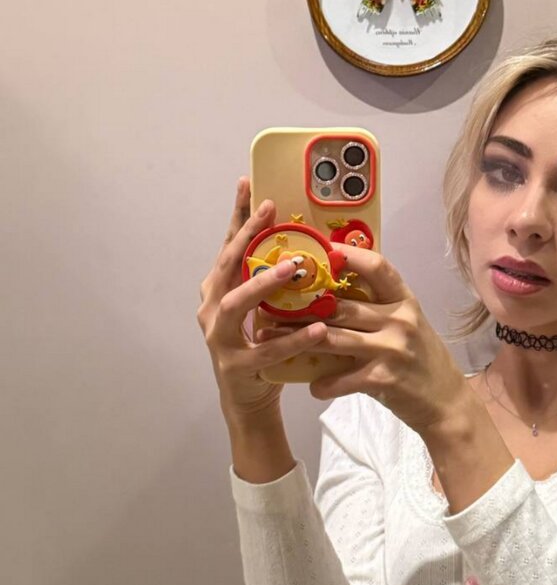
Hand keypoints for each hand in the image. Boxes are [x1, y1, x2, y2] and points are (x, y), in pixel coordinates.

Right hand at [197, 177, 329, 424]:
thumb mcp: (263, 309)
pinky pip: (266, 350)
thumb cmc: (259, 348)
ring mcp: (219, 338)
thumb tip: (303, 244)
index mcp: (218, 291)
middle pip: (227, 265)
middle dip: (246, 236)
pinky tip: (317, 329)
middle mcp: (211, 309)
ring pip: (237, 303)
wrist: (248, 401)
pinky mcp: (236, 366)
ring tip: (293, 268)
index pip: (227, 246)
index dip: (237, 215)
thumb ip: (272, 281)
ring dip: (264, 283)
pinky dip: (293, 338)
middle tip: (270, 213)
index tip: (248, 183)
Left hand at [289, 243, 468, 434]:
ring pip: (334, 338)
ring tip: (271, 339)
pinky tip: (312, 385)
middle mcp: (400, 320)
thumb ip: (380, 307)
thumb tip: (335, 290)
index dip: (347, 255)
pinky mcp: (383, 379)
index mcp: (405, 301)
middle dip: (303, 306)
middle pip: (342, 305)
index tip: (320, 249)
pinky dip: (323, 383)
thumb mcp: (409, 324)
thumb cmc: (422, 360)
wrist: (446, 402)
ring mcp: (392, 349)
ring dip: (298, 339)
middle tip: (273, 302)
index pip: (376, 267)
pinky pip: (341, 378)